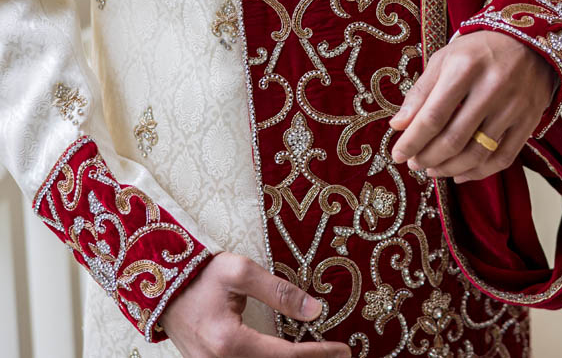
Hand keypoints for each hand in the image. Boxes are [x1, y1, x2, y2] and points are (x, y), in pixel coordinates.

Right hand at [161, 252, 350, 357]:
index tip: (343, 350)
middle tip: (340, 357)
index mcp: (229, 341)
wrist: (158, 285)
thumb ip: (279, 291)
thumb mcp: (240, 272)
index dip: (318, 355)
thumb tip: (316, 310)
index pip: (286, 356)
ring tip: (318, 355)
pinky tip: (290, 357)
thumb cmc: (199, 274)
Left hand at [388, 31, 555, 182]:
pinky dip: (479, 172)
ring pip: (478, 153)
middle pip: (454, 139)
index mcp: (466, 67)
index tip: (397, 154)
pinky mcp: (530, 119)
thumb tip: (398, 125)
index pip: (433, 116)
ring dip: (450, 168)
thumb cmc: (479, 50)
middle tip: (414, 164)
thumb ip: (421, 91)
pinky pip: (503, 157)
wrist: (530, 41)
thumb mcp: (445, 58)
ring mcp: (515, 105)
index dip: (412, 141)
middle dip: (428, 158)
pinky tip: (461, 173)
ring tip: (433, 170)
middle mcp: (492, 87)